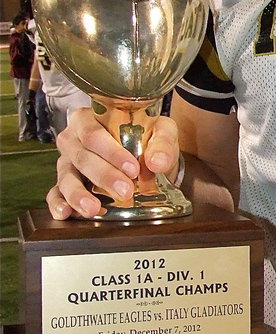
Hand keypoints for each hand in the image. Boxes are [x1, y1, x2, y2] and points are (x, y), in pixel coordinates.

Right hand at [46, 107, 180, 219]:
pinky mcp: (63, 185)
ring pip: (66, 178)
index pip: (93, 133)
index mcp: (89, 120)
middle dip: (103, 175)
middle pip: (82, 157)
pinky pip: (55, 195)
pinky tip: (65, 213)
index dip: (111, 152)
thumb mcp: (161, 132)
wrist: (146, 158)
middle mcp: (73, 140)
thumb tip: (157, 162)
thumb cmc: (148, 137)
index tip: (132, 168)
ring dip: (79, 195)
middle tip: (125, 190)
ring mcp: (66, 164)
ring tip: (94, 209)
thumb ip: (162, 143)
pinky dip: (58, 204)